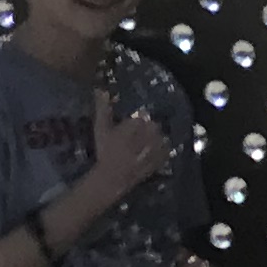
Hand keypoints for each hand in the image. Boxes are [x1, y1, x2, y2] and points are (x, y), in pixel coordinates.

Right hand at [92, 82, 167, 201]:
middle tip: (134, 141)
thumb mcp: (101, 128)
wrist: (112, 177)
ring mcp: (159, 144)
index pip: (142, 116)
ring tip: (141, 149)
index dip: (135, 125)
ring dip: (153, 140)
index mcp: (139, 121)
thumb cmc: (106, 151)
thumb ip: (103, 108)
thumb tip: (100, 89)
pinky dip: (160, 151)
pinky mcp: (163, 158)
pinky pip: (165, 150)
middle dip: (145, 131)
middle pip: (152, 125)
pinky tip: (150, 155)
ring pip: (160, 137)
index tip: (127, 132)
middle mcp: (152, 130)